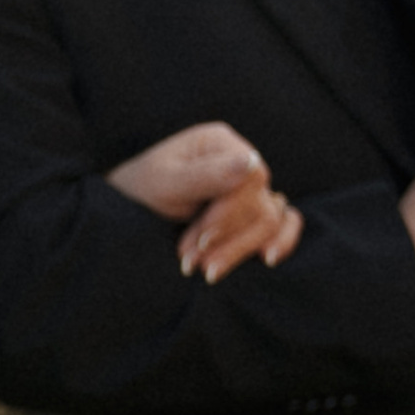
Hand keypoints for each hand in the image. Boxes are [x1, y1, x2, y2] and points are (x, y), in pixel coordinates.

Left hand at [105, 123, 302, 281]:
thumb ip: (207, 174)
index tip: (197, 242)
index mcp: (222, 144)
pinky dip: (282, 241)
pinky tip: (266, 260)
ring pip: (271, 220)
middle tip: (189, 262)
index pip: (250, 180)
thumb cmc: (143, 187)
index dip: (228, 215)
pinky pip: (285, 222)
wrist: (130, 204)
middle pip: (261, 205)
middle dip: (226, 239)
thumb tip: (252, 162)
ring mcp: (251, 187)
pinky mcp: (253, 210)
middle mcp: (243, 162)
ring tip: (203, 270)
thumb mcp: (166, 181)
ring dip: (239, 250)